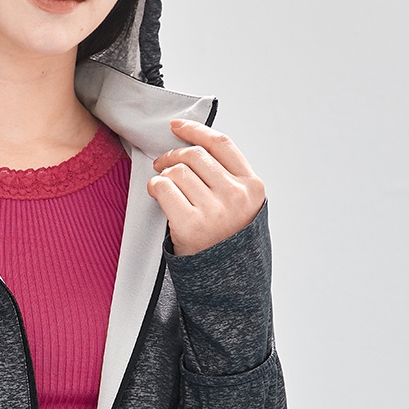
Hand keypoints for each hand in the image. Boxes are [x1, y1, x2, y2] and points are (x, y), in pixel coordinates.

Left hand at [147, 119, 265, 255]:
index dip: (195, 130)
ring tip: (163, 186)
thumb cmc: (228, 238)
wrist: (227, 282)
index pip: (221, 144)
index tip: (176, 126)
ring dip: (163, 174)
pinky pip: (164, 188)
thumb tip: (193, 143)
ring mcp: (215, 211)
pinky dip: (155, 187)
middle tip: (162, 164)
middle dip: (172, 155)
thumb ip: (227, 177)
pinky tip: (156, 193)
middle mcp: (236, 196)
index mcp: (253, 186)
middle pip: (194, 155)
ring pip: (177, 171)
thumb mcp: (242, 205)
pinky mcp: (191, 225)